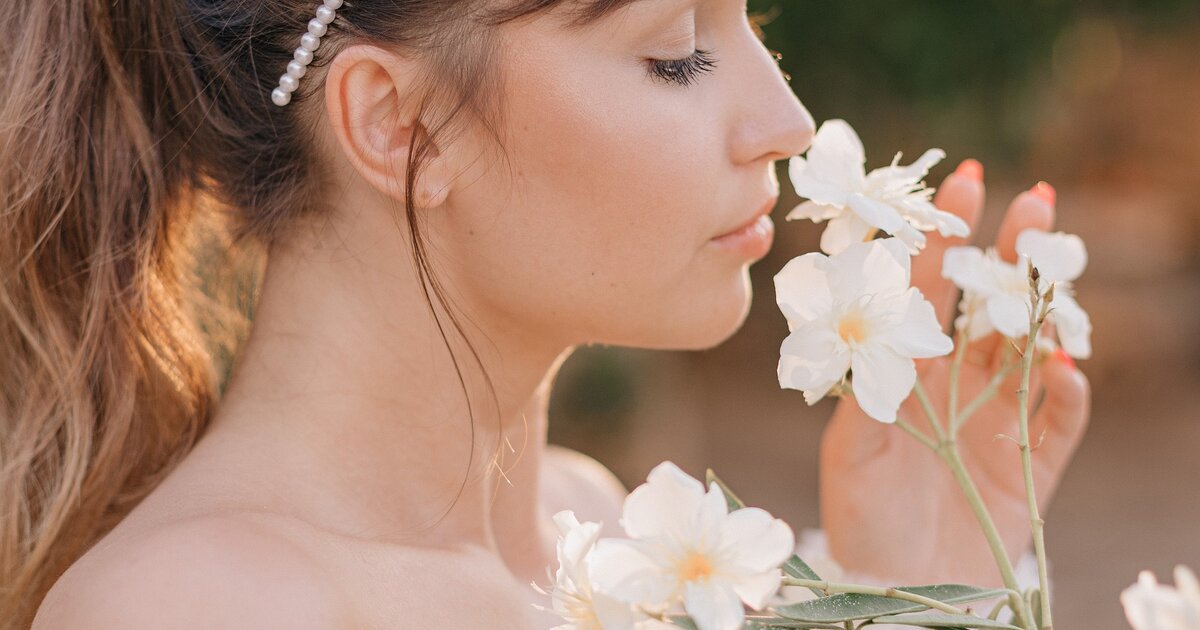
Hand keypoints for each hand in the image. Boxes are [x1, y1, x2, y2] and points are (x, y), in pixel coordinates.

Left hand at [818, 163, 1091, 586]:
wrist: (898, 592)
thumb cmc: (861, 520)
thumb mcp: (847, 454)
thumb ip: (863, 396)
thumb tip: (879, 334)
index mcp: (908, 371)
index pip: (930, 291)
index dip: (948, 238)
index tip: (966, 180)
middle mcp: (956, 386)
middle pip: (991, 307)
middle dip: (1012, 254)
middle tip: (1038, 198)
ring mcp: (998, 421)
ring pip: (1033, 349)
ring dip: (1049, 309)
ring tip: (1059, 267)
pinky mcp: (1033, 465)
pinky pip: (1061, 421)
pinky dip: (1068, 395)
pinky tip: (1065, 369)